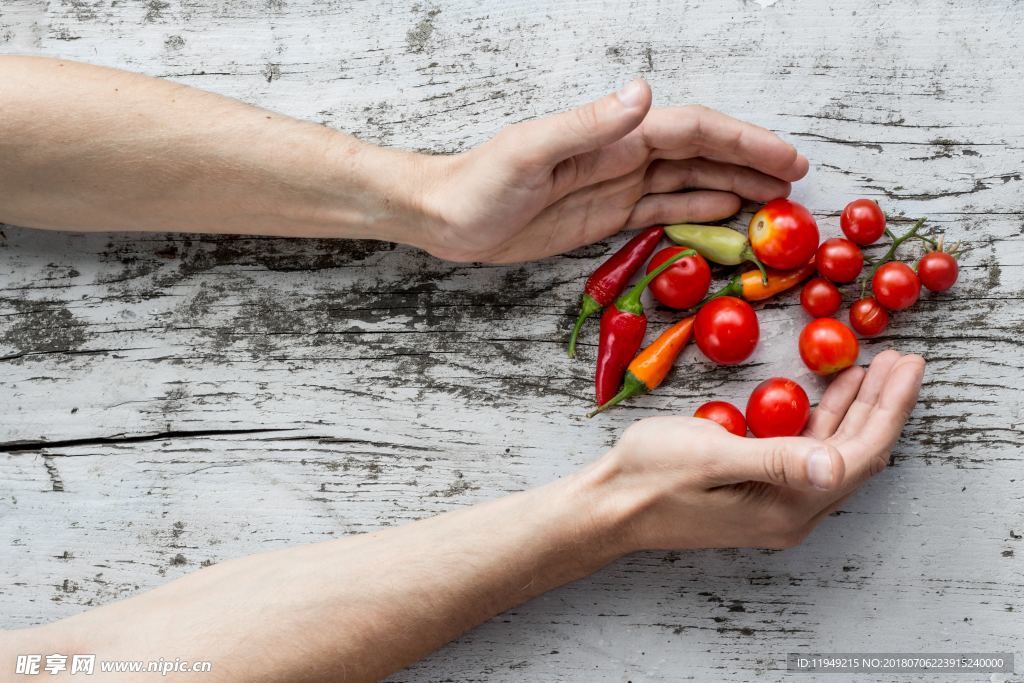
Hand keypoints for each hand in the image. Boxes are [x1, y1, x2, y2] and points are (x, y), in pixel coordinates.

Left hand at [414, 79, 807, 262]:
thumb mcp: (529, 151)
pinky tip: (725, 213)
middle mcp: (622, 156)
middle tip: (797, 183)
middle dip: (751, 163)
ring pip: (689, 181)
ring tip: (775, 201)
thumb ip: (587, 125)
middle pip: (702, 154)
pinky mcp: (605, 216)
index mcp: (612, 136)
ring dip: (733, 187)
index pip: (691, 132)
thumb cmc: (478, 183)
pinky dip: (697, 211)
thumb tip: (643, 94)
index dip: (742, 142)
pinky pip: (662, 210)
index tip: (785, 159)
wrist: (446, 217)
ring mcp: (616, 185)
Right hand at [582, 350, 924, 551]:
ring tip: (875, 368)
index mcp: (786, 507)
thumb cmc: (649, 476)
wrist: (608, 505)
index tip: (908, 366)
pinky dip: (825, 419)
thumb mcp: (709, 456)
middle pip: (856, 455)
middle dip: (882, 405)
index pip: (858, 455)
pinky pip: (808, 455)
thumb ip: (774, 460)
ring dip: (856, 410)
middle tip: (903, 360)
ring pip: (834, 454)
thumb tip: (835, 466)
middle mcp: (790, 513)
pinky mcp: (759, 494)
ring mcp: (775, 506)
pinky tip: (829, 393)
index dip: (888, 408)